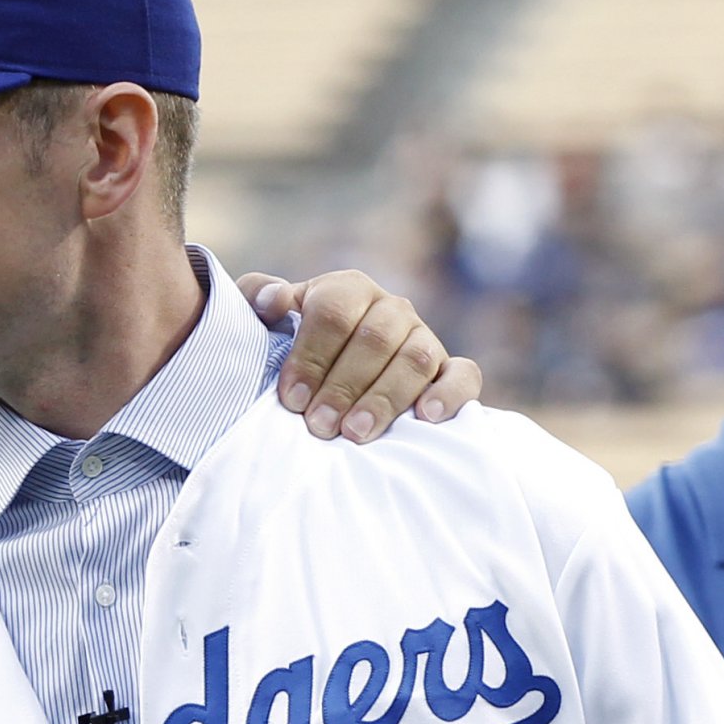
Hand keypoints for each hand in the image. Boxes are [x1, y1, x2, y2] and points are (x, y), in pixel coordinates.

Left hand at [235, 269, 479, 441]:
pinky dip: (451, 393)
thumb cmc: (296, 350)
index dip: (310, 356)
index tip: (290, 399)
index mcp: (348, 290)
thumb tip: (270, 301)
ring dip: (385, 398)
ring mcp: (424, 338)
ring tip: (356, 434)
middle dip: (343, 386)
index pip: (332, 312)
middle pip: (374, 339)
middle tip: (319, 426)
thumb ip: (259, 299)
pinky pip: (464, 375)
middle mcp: (391, 309)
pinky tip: (427, 416)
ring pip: (416, 358)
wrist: (335, 372)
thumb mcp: (270, 321)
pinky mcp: (450, 370)